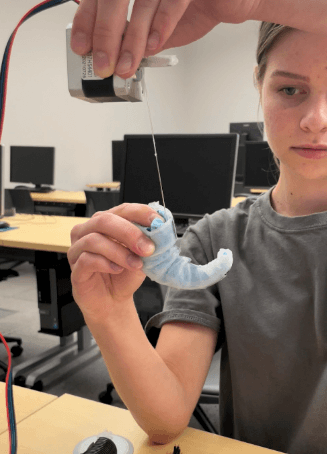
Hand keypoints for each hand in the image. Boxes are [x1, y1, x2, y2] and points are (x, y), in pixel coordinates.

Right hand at [67, 203, 163, 322]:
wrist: (113, 301)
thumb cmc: (125, 275)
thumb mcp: (142, 257)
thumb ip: (147, 243)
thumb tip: (159, 231)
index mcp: (107, 223)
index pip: (122, 209)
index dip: (140, 213)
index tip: (157, 222)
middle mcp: (89, 231)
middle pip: (104, 220)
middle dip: (129, 232)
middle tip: (147, 248)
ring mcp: (78, 249)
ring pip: (94, 240)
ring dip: (119, 252)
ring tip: (136, 264)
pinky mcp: (75, 268)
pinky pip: (86, 260)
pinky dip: (106, 264)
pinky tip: (118, 270)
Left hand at [70, 0, 260, 78]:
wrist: (231, 0)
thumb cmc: (194, 8)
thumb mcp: (157, 27)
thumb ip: (136, 36)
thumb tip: (111, 56)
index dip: (86, 22)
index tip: (81, 47)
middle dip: (105, 35)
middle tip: (103, 65)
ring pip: (142, 3)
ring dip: (132, 39)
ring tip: (126, 66)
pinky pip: (173, 1)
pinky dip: (161, 25)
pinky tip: (153, 47)